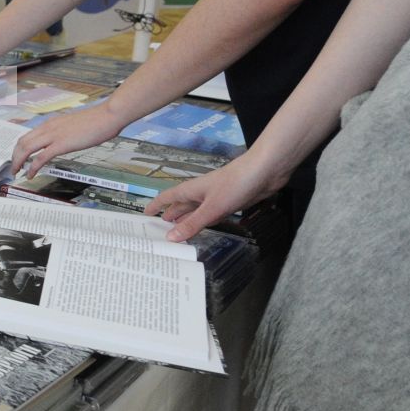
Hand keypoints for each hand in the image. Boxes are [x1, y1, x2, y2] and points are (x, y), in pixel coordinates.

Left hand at [10, 103, 126, 177]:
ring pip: (26, 149)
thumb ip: (65, 132)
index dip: (19, 148)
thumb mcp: (74, 125)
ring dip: (18, 162)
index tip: (18, 157)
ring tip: (16, 172)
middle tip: (13, 167)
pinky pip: (40, 158)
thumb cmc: (96, 121)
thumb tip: (64, 141)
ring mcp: (53, 135)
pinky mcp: (61, 144)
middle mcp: (48, 127)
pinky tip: (30, 175)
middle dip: (14, 156)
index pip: (28, 135)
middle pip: (22, 142)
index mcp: (51, 123)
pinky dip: (32, 167)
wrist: (107, 116)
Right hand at [147, 151, 285, 241]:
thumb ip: (192, 223)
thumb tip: (170, 238)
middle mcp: (200, 193)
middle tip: (159, 229)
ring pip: (195, 210)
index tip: (145, 214)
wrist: (264, 172)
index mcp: (190, 191)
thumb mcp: (212, 208)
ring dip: (186, 219)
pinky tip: (203, 227)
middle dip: (169, 215)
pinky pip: (210, 214)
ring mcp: (215, 197)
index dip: (156, 205)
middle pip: (180, 205)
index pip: (167, 198)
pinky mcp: (228, 202)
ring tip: (177, 231)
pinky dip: (203, 221)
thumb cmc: (235, 184)